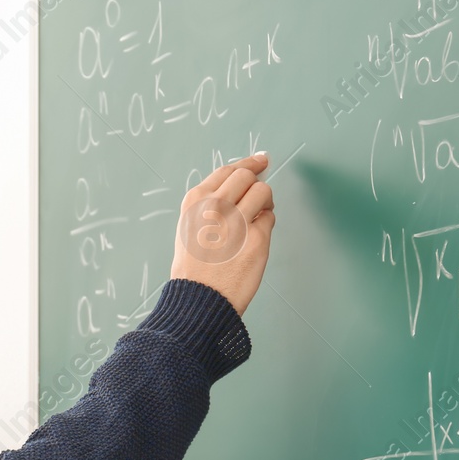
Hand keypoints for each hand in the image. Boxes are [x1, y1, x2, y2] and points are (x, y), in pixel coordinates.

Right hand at [169, 151, 276, 315]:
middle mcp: (216, 206)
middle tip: (262, 192)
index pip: (227, 170)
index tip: (260, 160)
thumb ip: (209, 205)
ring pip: (263, 192)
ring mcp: (238, 221)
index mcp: (196, 201)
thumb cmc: (193, 268)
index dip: (248, 163)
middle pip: (247, 176)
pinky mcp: (257, 238)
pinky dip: (266, 224)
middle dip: (257, 180)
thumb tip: (240, 186)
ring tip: (260, 215)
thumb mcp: (189, 227)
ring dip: (265, 200)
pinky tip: (256, 236)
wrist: (199, 299)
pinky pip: (270, 219)